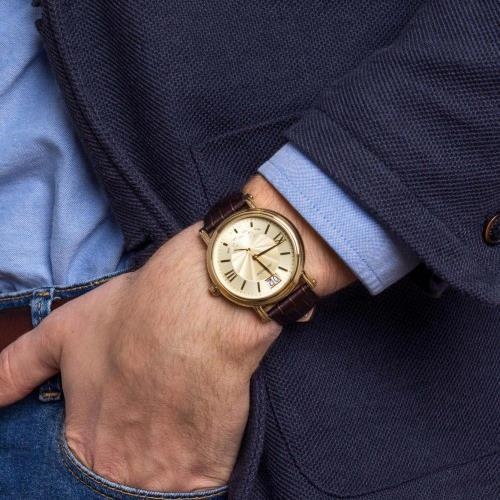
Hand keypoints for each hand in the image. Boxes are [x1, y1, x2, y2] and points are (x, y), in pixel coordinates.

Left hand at [0, 176, 354, 491]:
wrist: (201, 307)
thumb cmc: (133, 316)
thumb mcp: (64, 332)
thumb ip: (16, 369)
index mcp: (85, 446)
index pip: (82, 476)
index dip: (104, 452)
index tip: (119, 433)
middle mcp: (121, 472)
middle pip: (124, 484)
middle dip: (134, 462)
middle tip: (151, 426)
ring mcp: (168, 476)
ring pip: (160, 490)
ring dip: (165, 467)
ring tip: (173, 430)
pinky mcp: (211, 468)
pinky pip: (201, 488)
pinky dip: (198, 469)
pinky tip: (199, 436)